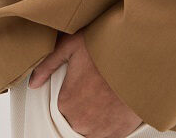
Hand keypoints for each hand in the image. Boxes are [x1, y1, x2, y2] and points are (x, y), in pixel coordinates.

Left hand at [28, 30, 142, 137]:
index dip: (71, 95)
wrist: (141, 55)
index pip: (61, 108)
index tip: (81, 87)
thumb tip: (34, 82)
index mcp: (66, 102)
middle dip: (84, 106)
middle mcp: (81, 121)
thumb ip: (49, 65)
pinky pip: (109, 134)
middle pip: (76, 120)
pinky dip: (110, 123)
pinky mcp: (120, 132)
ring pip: (91, 129)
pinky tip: (115, 106)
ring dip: (96, 117)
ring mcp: (101, 130)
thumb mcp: (73, 46)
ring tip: (106, 97)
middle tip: (96, 89)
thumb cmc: (109, 48)